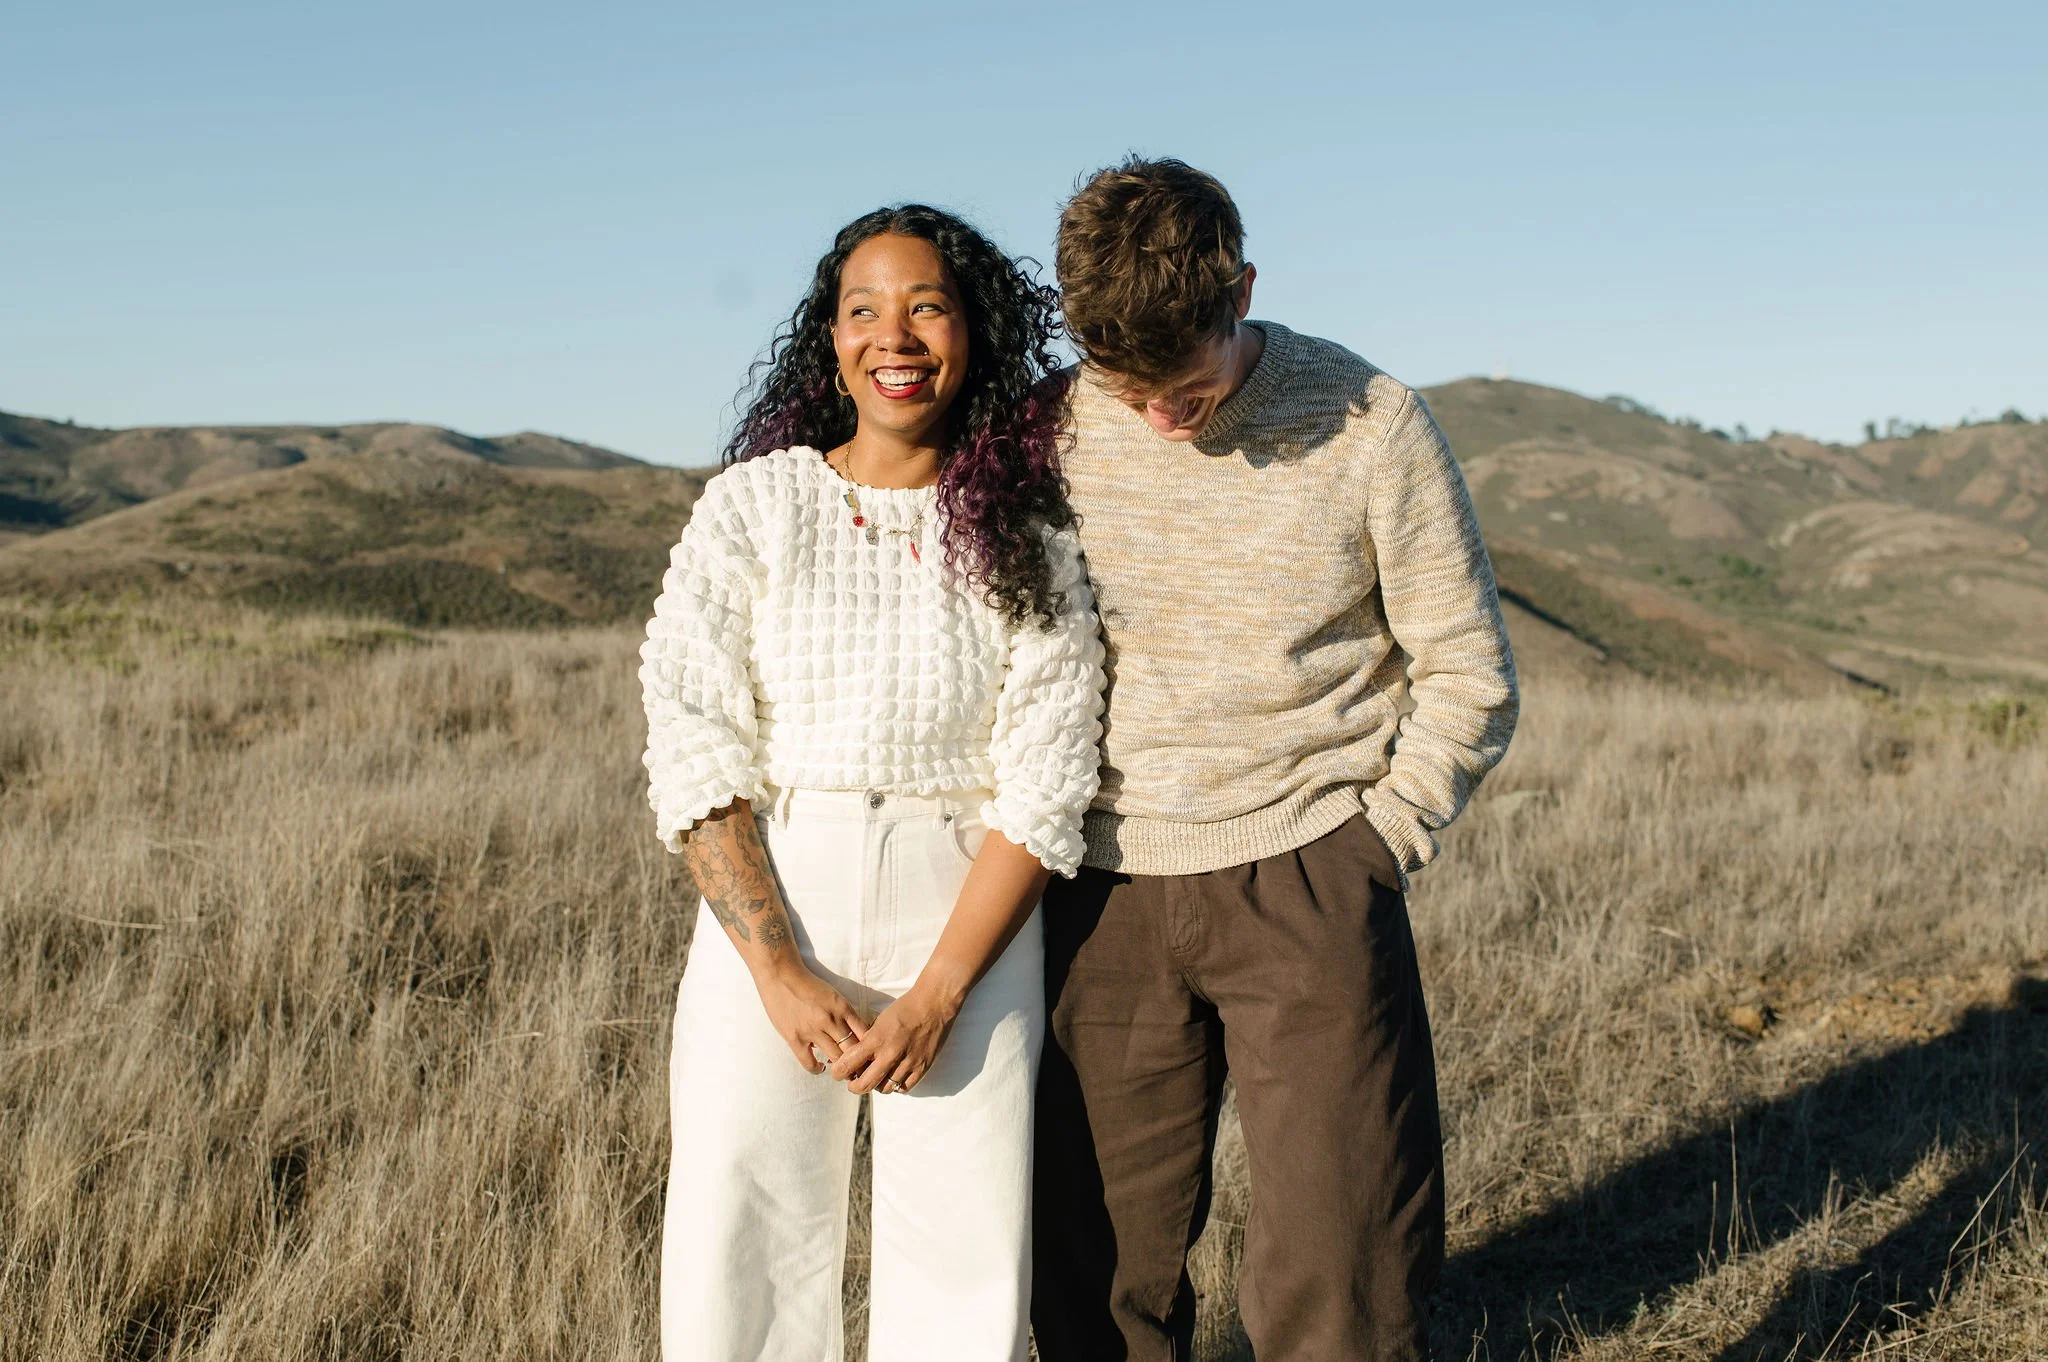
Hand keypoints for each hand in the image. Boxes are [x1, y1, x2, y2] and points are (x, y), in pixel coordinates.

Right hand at [753, 959, 868, 1074]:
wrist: (781, 974)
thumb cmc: (808, 984)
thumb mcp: (833, 995)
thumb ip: (844, 1014)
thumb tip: (855, 1034)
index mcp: (843, 1007)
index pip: (864, 1035)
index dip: (869, 1049)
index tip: (869, 1057)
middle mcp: (831, 1020)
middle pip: (852, 1050)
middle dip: (858, 1063)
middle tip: (859, 1070)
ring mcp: (813, 1030)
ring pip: (835, 1058)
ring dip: (840, 1067)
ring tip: (841, 1070)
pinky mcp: (795, 1038)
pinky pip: (809, 1062)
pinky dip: (817, 1068)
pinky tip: (820, 1067)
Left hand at [829, 982, 957, 1094]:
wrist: (933, 1005)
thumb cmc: (904, 1009)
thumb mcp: (879, 1021)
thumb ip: (868, 1041)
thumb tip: (855, 1057)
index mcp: (876, 1039)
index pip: (849, 1065)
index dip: (838, 1073)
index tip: (838, 1072)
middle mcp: (890, 1054)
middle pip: (865, 1084)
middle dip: (854, 1086)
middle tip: (853, 1083)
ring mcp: (908, 1063)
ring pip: (885, 1089)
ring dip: (877, 1086)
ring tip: (876, 1078)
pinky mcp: (922, 1067)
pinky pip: (904, 1087)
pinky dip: (896, 1086)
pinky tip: (893, 1078)